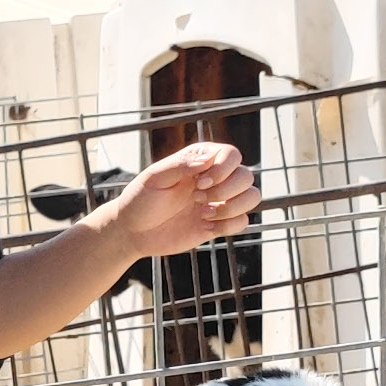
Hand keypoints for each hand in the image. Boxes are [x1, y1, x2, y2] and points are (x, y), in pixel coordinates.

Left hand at [92, 141, 254, 253]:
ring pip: (253, 197)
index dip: (223, 169)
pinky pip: (243, 222)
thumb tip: (207, 160)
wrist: (133, 231)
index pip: (232, 154)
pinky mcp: (219, 224)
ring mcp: (219, 201)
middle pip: (246, 176)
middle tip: (197, 198)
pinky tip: (205, 226)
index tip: (199, 183)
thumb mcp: (154, 178)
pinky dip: (229, 225)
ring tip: (204, 213)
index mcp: (201, 160)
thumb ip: (180, 166)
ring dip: (232, 207)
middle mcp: (215, 178)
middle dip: (226, 190)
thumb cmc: (140, 199)